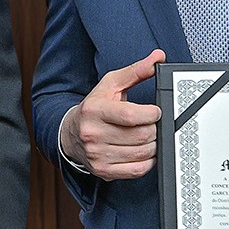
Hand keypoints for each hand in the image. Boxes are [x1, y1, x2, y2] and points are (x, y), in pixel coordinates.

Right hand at [61, 49, 165, 179]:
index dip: (151, 114)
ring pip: (141, 153)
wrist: (70, 133)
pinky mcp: (103, 171)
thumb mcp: (111, 85)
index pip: (130, 116)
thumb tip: (157, 58)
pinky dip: (148, 161)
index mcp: (94, 110)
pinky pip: (137, 170)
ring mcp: (97, 155)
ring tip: (150, 135)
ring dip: (154, 144)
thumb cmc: (94, 107)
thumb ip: (136, 71)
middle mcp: (93, 134)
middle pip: (140, 136)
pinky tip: (145, 151)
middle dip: (155, 129)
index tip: (156, 111)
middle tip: (154, 123)